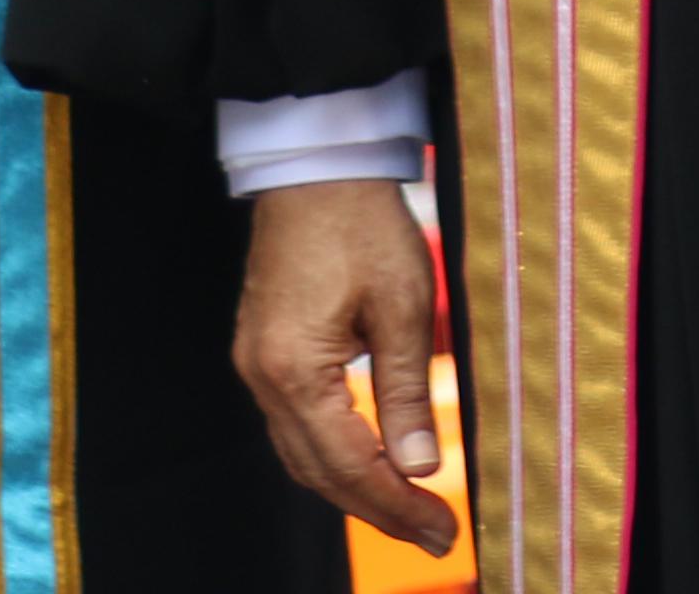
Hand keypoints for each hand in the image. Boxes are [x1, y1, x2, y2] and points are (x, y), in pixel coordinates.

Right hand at [234, 175, 456, 553]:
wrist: (315, 165)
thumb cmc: (360, 222)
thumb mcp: (404, 306)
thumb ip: (407, 392)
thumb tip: (418, 466)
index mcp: (294, 370)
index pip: (350, 464)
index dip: (397, 506)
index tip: (442, 530)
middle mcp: (262, 377)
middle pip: (318, 471)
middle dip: (377, 509)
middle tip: (433, 532)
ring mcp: (256, 364)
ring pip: (302, 453)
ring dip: (353, 486)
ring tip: (408, 508)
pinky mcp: (263, 349)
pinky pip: (294, 424)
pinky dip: (333, 452)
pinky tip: (369, 460)